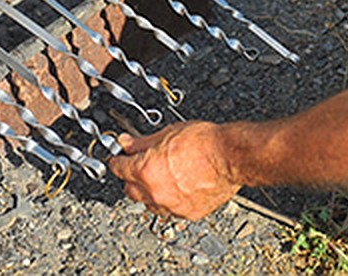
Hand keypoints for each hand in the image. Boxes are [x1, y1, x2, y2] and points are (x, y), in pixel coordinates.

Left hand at [108, 120, 240, 218]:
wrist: (230, 156)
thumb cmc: (204, 142)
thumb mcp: (168, 133)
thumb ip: (142, 142)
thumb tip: (127, 143)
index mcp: (145, 170)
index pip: (119, 169)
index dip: (118, 160)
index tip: (119, 158)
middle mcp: (155, 192)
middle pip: (130, 190)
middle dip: (131, 178)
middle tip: (138, 166)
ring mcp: (171, 205)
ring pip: (148, 203)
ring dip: (149, 192)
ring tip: (160, 176)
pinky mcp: (187, 213)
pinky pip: (169, 210)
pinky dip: (168, 200)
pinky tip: (176, 187)